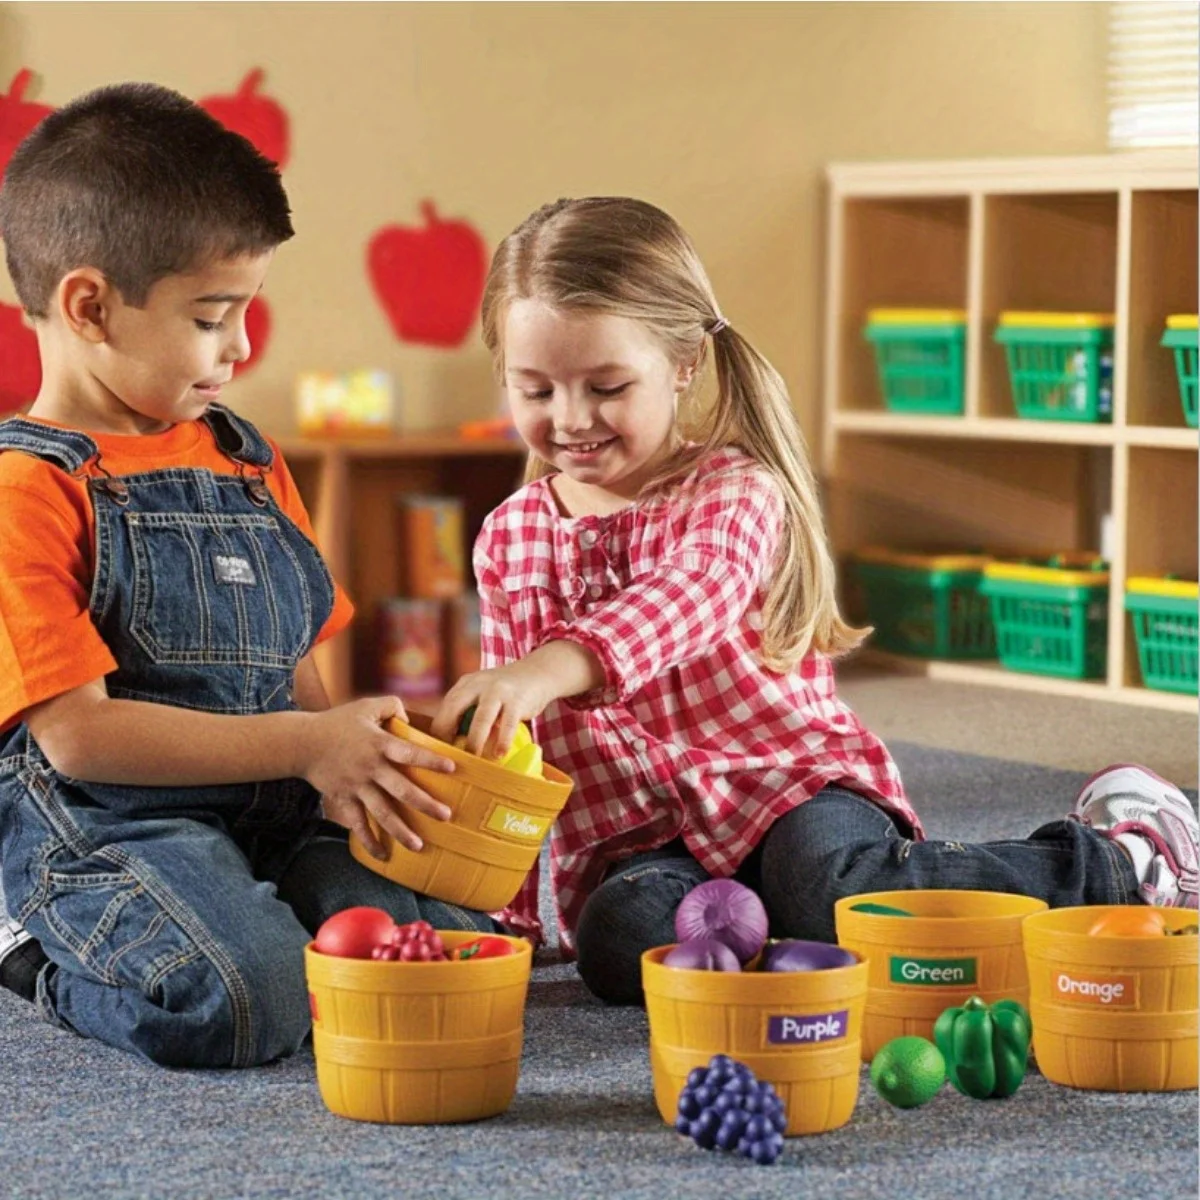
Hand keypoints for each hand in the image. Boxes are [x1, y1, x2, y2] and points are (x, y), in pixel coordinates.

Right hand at [295, 695, 454, 858]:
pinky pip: (358, 824)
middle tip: (446, 816)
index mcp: (379, 744)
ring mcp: (357, 787)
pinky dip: (369, 841)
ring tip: (419, 845)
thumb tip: (412, 720)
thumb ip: (392, 706)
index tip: (452, 768)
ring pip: (381, 813)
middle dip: (424, 804)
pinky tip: (383, 856)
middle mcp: (370, 768)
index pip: (409, 753)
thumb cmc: (338, 722)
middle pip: (400, 789)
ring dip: (400, 831)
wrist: (302, 743)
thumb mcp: (366, 706)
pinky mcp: (344, 799)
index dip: (430, 760)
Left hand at [430, 659, 558, 757]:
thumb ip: (468, 710)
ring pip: (481, 718)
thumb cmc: (506, 691)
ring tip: (473, 758)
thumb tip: (452, 742)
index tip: (440, 749)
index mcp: (467, 683)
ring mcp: (499, 691)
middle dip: (448, 733)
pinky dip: (502, 741)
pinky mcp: (517, 700)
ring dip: (474, 741)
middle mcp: (479, 684)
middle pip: (455, 708)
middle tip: (449, 755)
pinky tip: (499, 754)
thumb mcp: (482, 692)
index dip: (440, 729)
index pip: (446, 706)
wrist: (538, 672)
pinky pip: (507, 724)